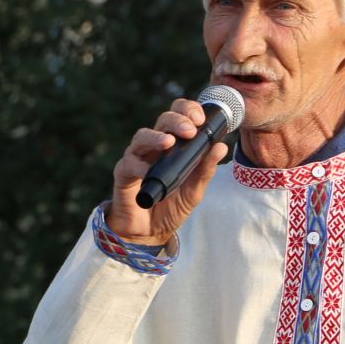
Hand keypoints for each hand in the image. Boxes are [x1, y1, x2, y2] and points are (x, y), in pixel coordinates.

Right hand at [106, 98, 232, 244]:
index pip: (179, 116)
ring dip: (156, 137)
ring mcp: (138, 158)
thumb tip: (221, 147)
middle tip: (190, 130)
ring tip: (168, 142)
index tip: (200, 118)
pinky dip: (138, 165)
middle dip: (177, 120)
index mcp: (174, 144)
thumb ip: (205, 170)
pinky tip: (148, 171)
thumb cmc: (171, 207)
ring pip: (142, 136)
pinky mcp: (123, 174)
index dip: (188, 111)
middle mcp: (155, 146)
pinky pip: (128, 163)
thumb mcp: (194, 190)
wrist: (150, 232)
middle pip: (163, 120)